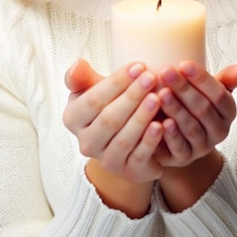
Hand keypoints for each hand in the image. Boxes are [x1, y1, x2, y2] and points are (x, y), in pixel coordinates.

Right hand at [62, 59, 164, 182]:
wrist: (126, 137)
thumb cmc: (109, 105)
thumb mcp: (93, 89)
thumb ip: (82, 77)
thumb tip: (77, 65)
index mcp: (73, 118)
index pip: (93, 99)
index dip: (116, 82)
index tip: (138, 66)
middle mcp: (86, 143)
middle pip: (109, 119)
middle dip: (132, 96)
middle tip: (152, 77)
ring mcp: (107, 160)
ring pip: (125, 138)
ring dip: (142, 117)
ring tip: (158, 97)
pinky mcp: (129, 171)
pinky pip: (140, 156)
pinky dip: (150, 140)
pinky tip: (162, 125)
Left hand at [154, 61, 236, 167]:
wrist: (177, 137)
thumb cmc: (192, 104)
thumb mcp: (207, 91)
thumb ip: (224, 79)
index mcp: (228, 112)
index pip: (218, 94)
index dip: (201, 79)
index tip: (184, 64)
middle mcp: (219, 131)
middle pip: (203, 109)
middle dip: (183, 88)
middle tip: (166, 72)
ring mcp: (203, 147)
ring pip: (191, 127)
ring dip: (176, 109)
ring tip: (161, 93)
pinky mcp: (185, 159)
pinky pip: (180, 147)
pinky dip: (171, 135)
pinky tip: (161, 122)